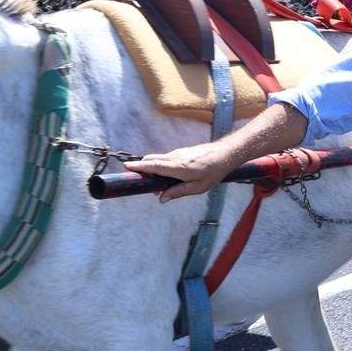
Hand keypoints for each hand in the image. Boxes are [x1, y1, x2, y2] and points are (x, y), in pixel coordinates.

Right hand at [126, 141, 244, 201]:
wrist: (225, 154)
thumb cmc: (212, 173)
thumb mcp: (197, 188)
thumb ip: (178, 192)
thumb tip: (161, 198)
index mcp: (177, 168)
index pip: (154, 166)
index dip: (139, 166)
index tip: (127, 166)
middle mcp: (175, 158)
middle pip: (151, 160)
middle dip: (141, 167)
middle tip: (135, 177)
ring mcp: (177, 153)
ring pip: (158, 159)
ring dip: (151, 167)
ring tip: (152, 182)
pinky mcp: (181, 152)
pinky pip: (165, 158)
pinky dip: (160, 165)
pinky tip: (165, 176)